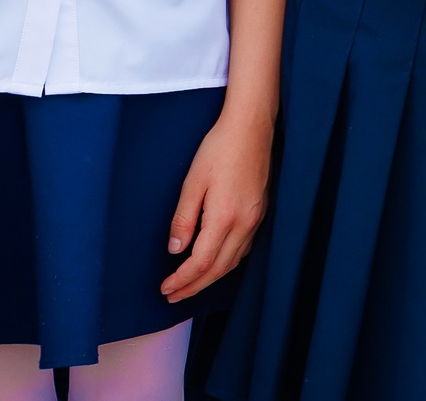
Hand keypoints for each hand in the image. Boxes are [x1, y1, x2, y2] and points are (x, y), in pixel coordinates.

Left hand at [161, 102, 270, 300]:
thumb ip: (183, 219)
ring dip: (210, 278)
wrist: (251, 127)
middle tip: (172, 296)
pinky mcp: (260, 212)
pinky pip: (243, 249)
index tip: (165, 288)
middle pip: (219, 269)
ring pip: (233, 262)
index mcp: (224, 217)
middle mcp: (244, 223)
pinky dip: (226, 263)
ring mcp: (256, 219)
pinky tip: (215, 263)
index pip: (201, 262)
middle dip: (194, 286)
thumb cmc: (219, 149)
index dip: (182, 280)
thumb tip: (175, 250)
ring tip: (190, 285)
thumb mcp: (193, 181)